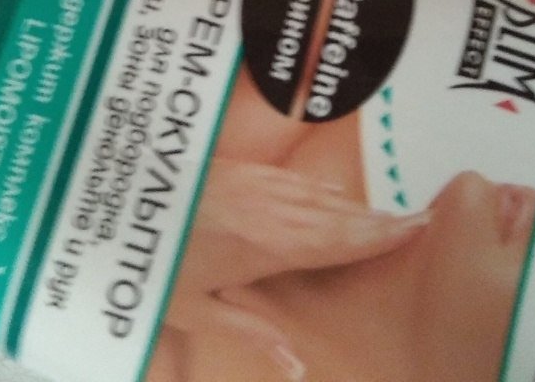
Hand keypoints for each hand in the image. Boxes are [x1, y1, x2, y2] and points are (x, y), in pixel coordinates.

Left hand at [153, 158, 428, 379]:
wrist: (116, 200)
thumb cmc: (151, 260)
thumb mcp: (193, 310)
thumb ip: (249, 333)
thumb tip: (295, 363)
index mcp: (266, 247)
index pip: (336, 242)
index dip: (378, 238)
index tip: (416, 229)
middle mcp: (269, 210)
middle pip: (336, 215)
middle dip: (378, 220)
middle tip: (418, 219)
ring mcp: (255, 186)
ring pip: (317, 195)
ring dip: (353, 205)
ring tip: (387, 213)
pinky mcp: (239, 171)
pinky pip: (292, 180)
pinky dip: (319, 190)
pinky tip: (331, 193)